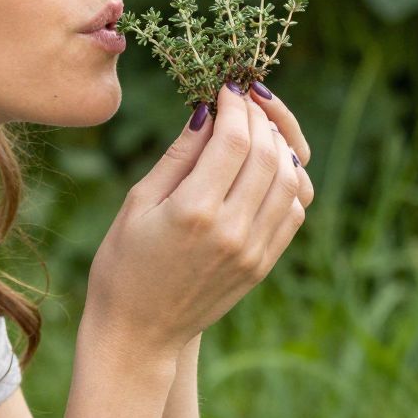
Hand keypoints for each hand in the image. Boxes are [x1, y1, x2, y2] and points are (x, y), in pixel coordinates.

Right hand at [84, 84, 313, 358]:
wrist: (140, 331)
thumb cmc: (124, 263)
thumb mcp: (139, 202)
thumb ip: (179, 156)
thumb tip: (208, 110)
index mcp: (194, 211)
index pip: (234, 139)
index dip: (235, 104)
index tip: (226, 87)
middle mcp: (232, 231)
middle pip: (268, 154)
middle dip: (259, 117)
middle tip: (243, 101)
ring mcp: (254, 251)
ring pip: (289, 180)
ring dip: (278, 145)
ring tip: (256, 129)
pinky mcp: (264, 264)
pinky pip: (293, 211)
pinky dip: (288, 181)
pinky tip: (266, 166)